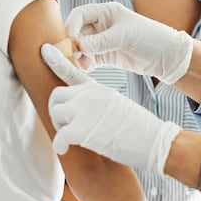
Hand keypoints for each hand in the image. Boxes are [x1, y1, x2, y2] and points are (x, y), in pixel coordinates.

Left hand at [42, 43, 181, 173]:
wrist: (155, 140)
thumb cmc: (140, 129)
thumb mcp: (119, 106)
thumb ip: (99, 103)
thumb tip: (85, 113)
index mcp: (100, 89)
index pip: (73, 71)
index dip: (56, 61)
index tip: (45, 51)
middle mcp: (90, 95)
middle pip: (57, 95)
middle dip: (57, 110)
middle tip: (64, 125)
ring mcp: (85, 110)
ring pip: (56, 115)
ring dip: (60, 128)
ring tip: (71, 139)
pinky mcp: (82, 130)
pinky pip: (59, 137)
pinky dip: (59, 146)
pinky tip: (66, 149)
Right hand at [64, 2, 192, 82]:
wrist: (166, 57)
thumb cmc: (150, 38)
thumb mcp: (124, 36)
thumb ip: (101, 41)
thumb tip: (79, 46)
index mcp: (106, 12)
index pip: (81, 14)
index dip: (72, 25)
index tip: (70, 40)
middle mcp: (102, 25)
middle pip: (78, 32)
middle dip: (74, 43)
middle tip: (74, 55)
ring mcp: (103, 41)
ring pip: (81, 47)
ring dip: (79, 55)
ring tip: (85, 64)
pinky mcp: (105, 56)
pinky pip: (88, 58)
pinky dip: (85, 63)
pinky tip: (88, 68)